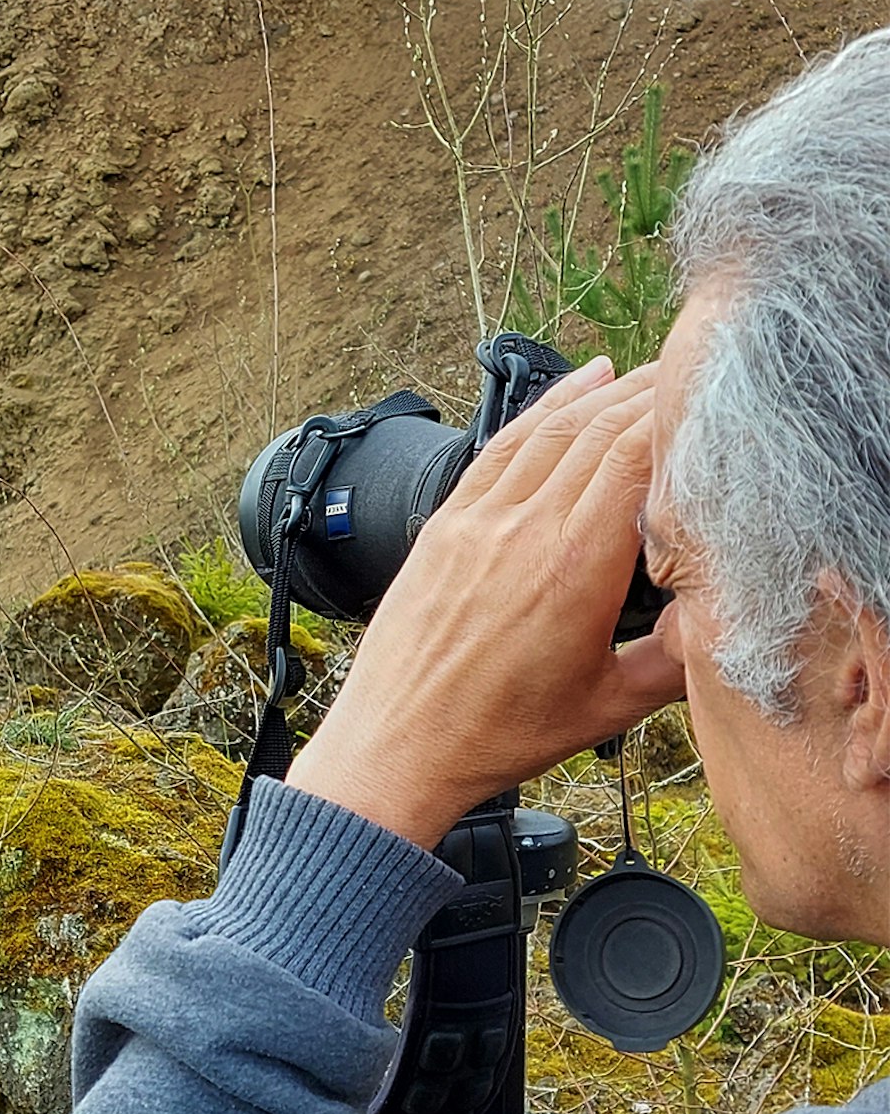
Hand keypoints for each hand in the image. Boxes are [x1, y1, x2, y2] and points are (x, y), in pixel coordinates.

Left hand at [284, 357, 685, 848]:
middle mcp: (523, 531)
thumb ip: (675, 658)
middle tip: (699, 371)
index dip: (677, 417)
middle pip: (598, 431)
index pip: (634, 458)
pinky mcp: (445, 525)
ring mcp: (477, 522)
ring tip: (647, 368)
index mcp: (573, 569)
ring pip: (550, 430)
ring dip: (603, 392)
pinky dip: (543, 409)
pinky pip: (500, 447)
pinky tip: (577, 385)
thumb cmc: (496, 733)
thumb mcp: (607, 706)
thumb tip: (717, 616)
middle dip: (652, 393)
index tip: (715, 401)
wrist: (397, 745)